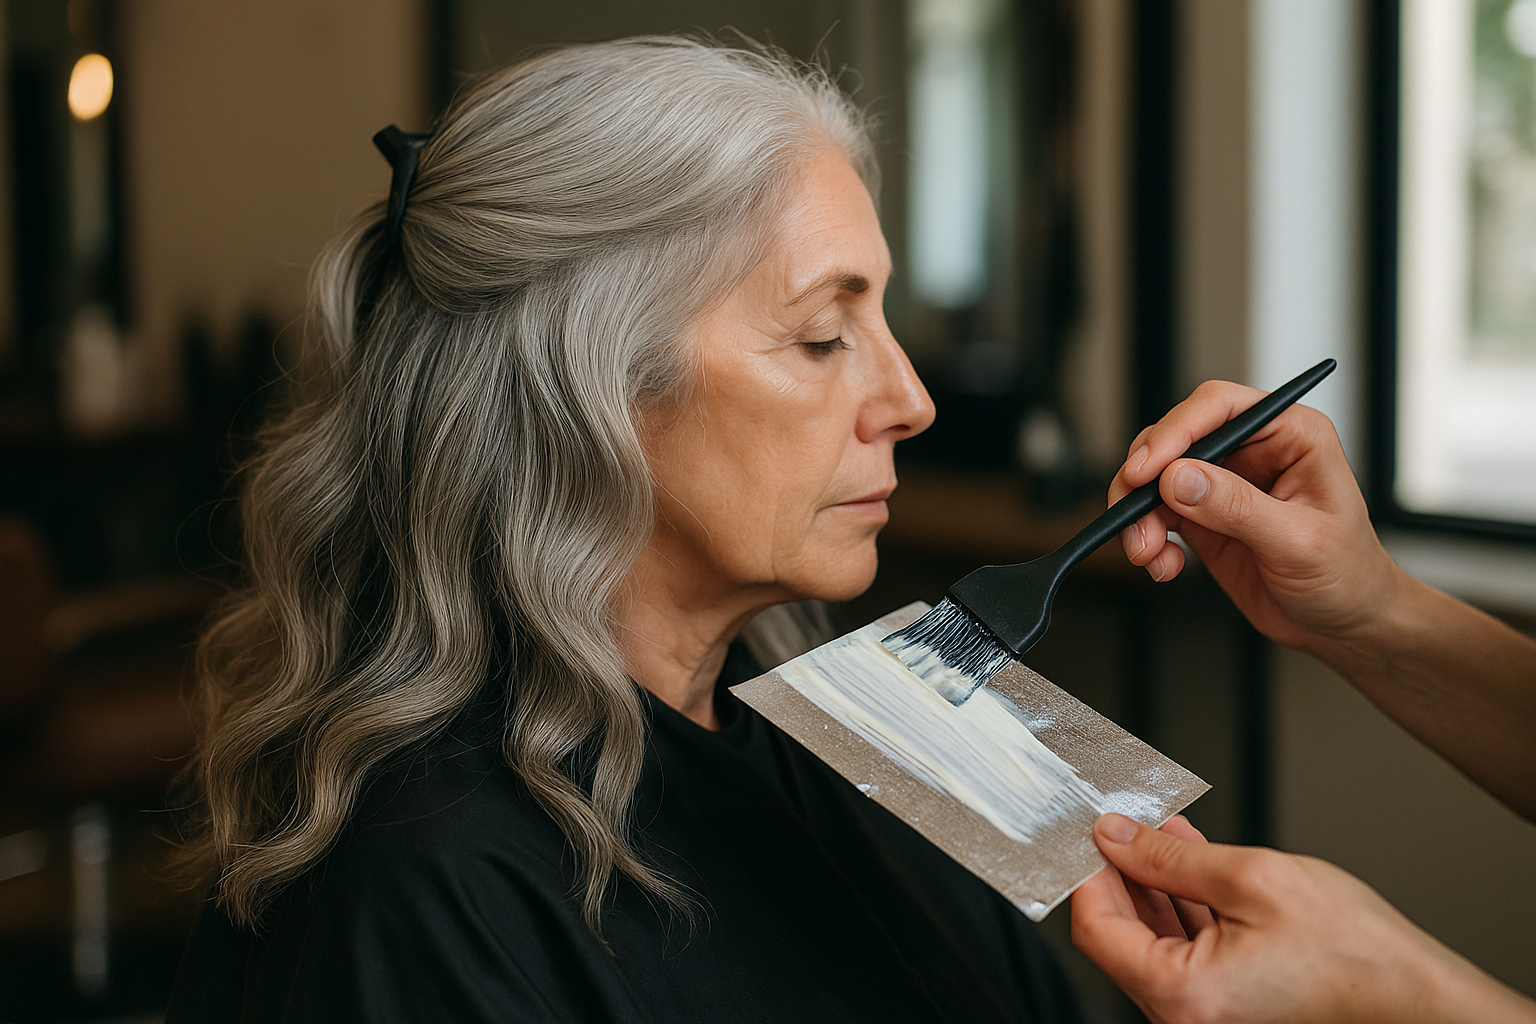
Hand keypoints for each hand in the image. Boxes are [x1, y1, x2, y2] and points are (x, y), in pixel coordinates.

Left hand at [1071, 814, 1535, 1023]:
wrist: (1420, 998)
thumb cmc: (1356, 954)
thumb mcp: (1251, 878)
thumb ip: (1167, 858)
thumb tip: (1114, 837)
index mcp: (1181, 996)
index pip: (1095, 929)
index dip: (1089, 873)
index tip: (1091, 832)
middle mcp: (1186, 1017)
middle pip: (1121, 935)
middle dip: (1121, 871)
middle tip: (1123, 822)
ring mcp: (1207, 1014)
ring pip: (1154, 939)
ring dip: (1153, 881)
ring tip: (1157, 830)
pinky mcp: (1229, 1005)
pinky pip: (1186, 950)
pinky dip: (1183, 905)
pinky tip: (1188, 861)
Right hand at [1108, 381, 1406, 656]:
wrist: (1340, 624)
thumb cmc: (1346, 575)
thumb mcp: (1298, 541)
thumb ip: (1238, 508)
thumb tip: (1180, 479)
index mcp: (1290, 434)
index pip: (1220, 407)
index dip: (1176, 432)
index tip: (1146, 470)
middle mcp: (1253, 450)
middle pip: (1176, 439)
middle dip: (1145, 480)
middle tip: (1133, 516)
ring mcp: (1223, 483)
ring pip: (1156, 478)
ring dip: (1138, 514)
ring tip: (1147, 553)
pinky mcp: (1202, 515)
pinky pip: (1155, 513)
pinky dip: (1146, 538)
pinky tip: (1164, 565)